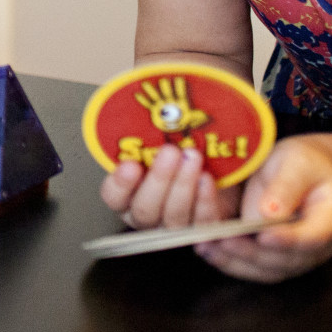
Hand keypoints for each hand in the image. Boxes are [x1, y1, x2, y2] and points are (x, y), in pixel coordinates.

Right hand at [99, 142, 236, 230]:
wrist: (218, 167)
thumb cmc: (182, 150)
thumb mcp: (160, 139)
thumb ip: (147, 130)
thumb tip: (142, 102)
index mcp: (127, 195)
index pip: (113, 196)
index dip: (120, 184)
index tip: (130, 164)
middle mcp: (147, 215)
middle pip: (145, 210)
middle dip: (158, 180)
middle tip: (170, 152)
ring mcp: (174, 226)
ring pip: (173, 217)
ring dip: (183, 186)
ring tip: (193, 157)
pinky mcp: (203, 229)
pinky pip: (202, 222)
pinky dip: (205, 201)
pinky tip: (207, 179)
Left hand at [196, 137, 331, 282]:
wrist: (300, 174)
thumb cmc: (301, 163)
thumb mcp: (297, 162)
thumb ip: (286, 186)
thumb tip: (268, 214)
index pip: (314, 237)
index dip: (289, 240)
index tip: (264, 236)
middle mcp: (316, 247)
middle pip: (287, 260)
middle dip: (252, 252)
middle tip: (224, 240)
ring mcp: (295, 258)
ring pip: (266, 271)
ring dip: (235, 261)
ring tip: (208, 246)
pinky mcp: (272, 261)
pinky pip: (252, 268)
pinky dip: (228, 262)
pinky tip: (206, 249)